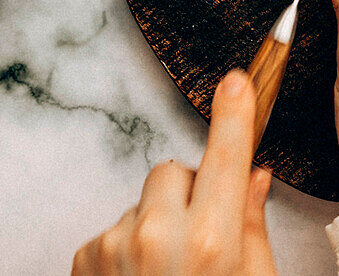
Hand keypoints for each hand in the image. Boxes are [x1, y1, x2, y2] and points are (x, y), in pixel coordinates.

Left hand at [72, 70, 277, 275]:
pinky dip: (128, 246)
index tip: (238, 81)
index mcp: (211, 244)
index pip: (227, 155)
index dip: (236, 113)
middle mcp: (159, 237)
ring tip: (167, 275)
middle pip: (176, 171)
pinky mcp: (86, 259)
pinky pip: (115, 227)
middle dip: (191, 191)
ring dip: (157, 222)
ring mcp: (116, 246)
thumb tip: (252, 177)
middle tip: (202, 236)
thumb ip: (251, 229)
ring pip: (144, 200)